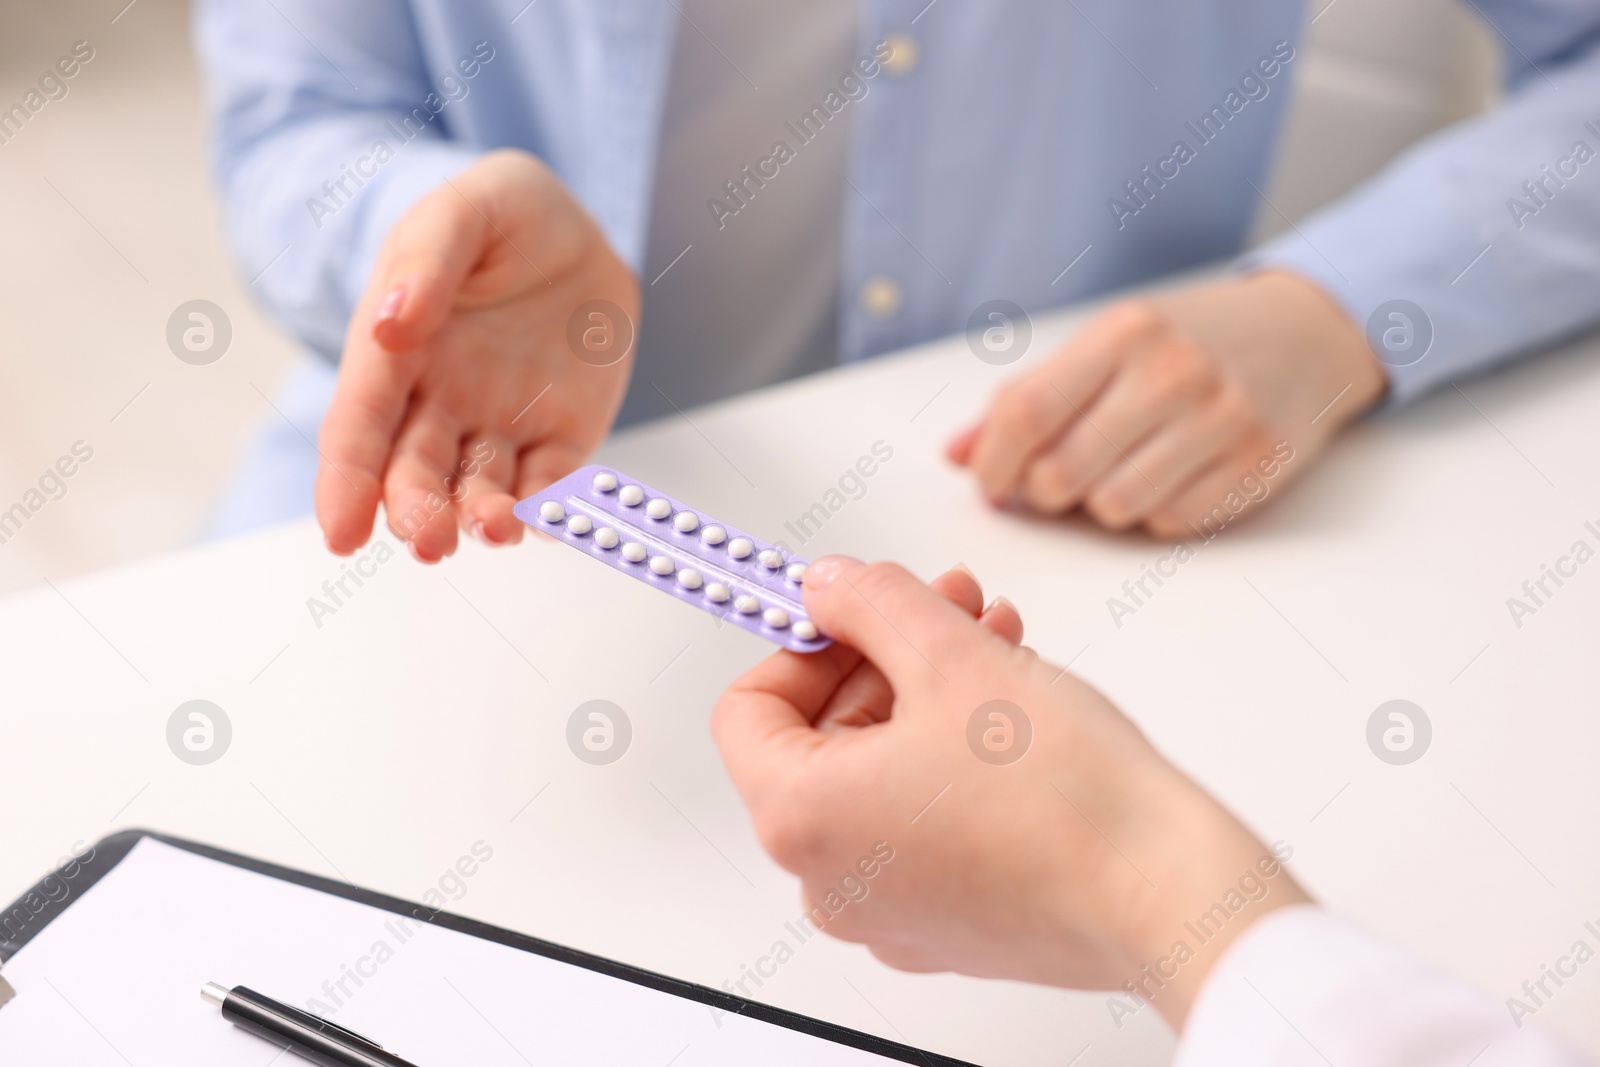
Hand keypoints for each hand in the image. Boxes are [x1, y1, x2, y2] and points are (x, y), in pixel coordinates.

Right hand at [316, 150, 638, 561]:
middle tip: (428, 540)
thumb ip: (425, 262)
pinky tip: (550, 523)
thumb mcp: (459, 214)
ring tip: (494, 528)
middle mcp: (439, 403)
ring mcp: (500, 425)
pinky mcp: (560, 437)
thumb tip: (389, 323)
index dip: (344, 483)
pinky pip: (551, 484)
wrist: (575, 232)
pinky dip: (549, 509)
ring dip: (482, 519)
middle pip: (415, 472)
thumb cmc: (498, 217)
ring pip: (480, 490)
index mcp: (394, 354)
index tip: (340, 532)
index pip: (358, 426)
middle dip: (415, 512)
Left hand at [711, 557, 1309, 1028]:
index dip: (802, 640)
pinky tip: (1012, 702)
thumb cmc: (1067, 801)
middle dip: (886, 654)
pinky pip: (921, 821)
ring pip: (880, 772)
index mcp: (802, 820)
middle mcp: (831, 881)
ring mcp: (889, 911)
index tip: (851, 608)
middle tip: (946, 602)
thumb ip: (871, 604)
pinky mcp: (947, 922)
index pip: (747, 710)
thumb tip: (828, 585)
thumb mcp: (953, 655)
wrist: (1168, 897)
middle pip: (822, 738)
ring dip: (929, 691)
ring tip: (994, 637)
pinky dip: (952, 756)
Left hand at [947, 270, 1384, 537]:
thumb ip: (1028, 398)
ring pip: (1112, 508)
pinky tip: (1167, 477)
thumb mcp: (1107, 345)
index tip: (989, 484)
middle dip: (1042, 493)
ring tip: (1118, 471)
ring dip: (1100, 505)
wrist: (1307, 331)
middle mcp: (1173, 371)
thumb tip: (956, 455)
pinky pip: (1169, 522)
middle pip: (1061, 473)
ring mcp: (1221, 418)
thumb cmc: (1186, 341)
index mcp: (1121, 332)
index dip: (993, 463)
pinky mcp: (1258, 463)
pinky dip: (1153, 513)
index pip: (1025, 413)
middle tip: (1054, 481)